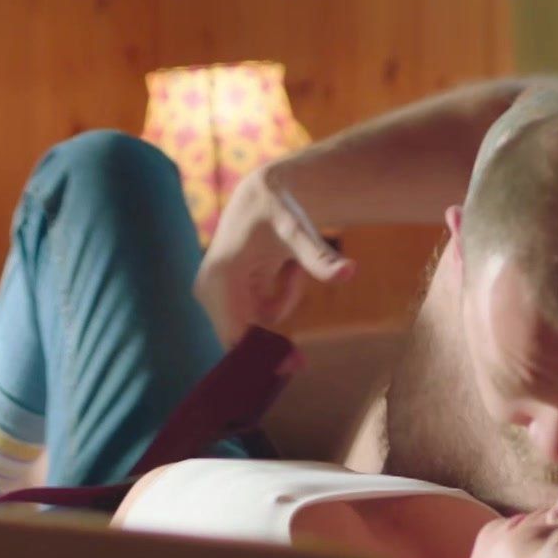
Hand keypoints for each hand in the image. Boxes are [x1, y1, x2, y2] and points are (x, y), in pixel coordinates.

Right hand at [194, 164, 355, 342]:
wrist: (263, 193)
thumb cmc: (279, 209)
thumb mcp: (299, 231)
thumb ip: (320, 256)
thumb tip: (349, 272)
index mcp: (219, 279)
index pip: (236, 337)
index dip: (264, 357)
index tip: (296, 365)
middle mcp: (209, 291)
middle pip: (245, 336)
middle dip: (281, 324)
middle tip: (304, 293)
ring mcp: (215, 295)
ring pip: (258, 325)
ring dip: (285, 303)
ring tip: (294, 269)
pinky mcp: (225, 296)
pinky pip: (260, 316)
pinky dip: (279, 300)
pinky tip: (286, 270)